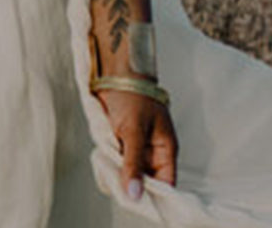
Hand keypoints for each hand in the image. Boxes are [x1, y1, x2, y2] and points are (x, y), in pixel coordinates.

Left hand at [96, 85, 176, 201]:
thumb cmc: (131, 94)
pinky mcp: (122, 144)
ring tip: (110, 164)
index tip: (137, 200)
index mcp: (165, 149)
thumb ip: (133, 163)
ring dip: (119, 174)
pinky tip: (104, 159)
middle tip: (118, 180)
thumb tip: (135, 194)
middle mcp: (153, 152)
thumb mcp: (133, 130)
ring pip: (130, 174)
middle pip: (146, 182)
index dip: (154, 195)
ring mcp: (137, 149)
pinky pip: (118, 164)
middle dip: (132, 184)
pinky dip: (111, 164)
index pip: (166, 184)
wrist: (114, 72)